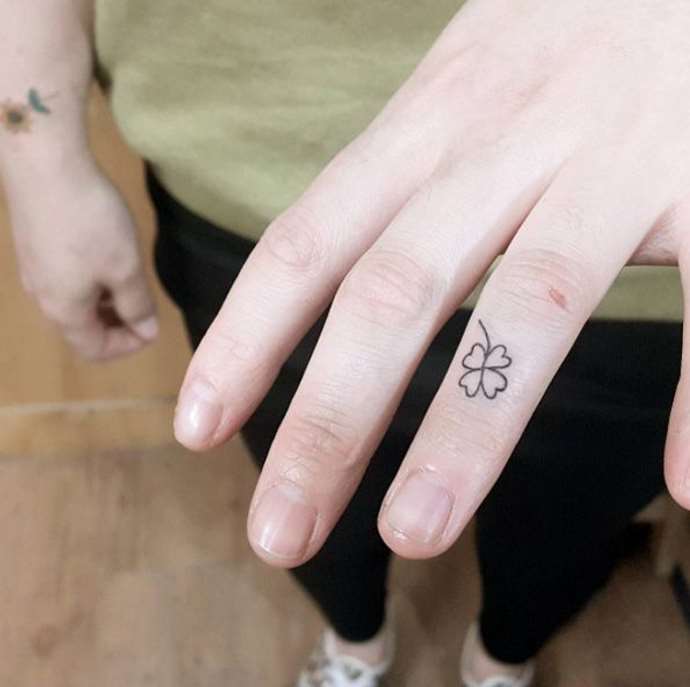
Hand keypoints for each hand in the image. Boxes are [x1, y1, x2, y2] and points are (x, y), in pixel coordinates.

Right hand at [7, 159, 157, 359]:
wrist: (43, 164)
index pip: (96, 350)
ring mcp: (35, 272)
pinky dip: (92, 283)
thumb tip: (147, 332)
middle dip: (118, 325)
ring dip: (106, 303)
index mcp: (64, 311)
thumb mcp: (125, 268)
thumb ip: (137, 305)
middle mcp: (43, 298)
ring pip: (75, 304)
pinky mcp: (34, 249)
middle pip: (83, 329)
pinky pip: (66, 281)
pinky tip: (109, 259)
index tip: (153, 328)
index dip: (128, 346)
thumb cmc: (90, 221)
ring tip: (131, 282)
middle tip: (146, 308)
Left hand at [175, 0, 689, 566]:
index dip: (246, 341)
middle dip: (329, 424)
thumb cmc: (563, 25)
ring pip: (527, 308)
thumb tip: (355, 295)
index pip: (309, 242)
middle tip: (280, 537)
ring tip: (414, 535)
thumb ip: (412, 182)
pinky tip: (680, 485)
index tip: (198, 432)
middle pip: (392, 295)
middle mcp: (506, 142)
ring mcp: (614, 156)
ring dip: (468, 433)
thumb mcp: (462, 86)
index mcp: (431, 124)